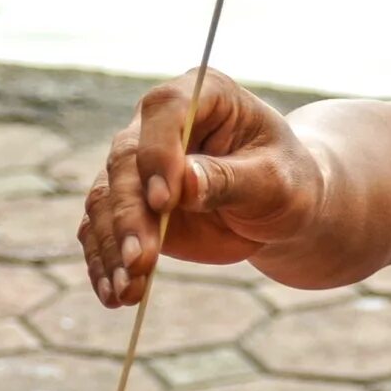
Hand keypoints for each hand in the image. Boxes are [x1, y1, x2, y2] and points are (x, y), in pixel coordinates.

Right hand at [79, 68, 323, 305]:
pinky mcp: (129, 204)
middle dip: (130, 216)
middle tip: (140, 261)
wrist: (281, 207)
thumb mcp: (276, 181)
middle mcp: (158, 124)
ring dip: (112, 247)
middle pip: (125, 162)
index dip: (158, 153)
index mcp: (203, 95)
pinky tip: (114, 295)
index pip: (165, 111)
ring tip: (126, 292)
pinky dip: (105, 264)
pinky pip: (103, 230)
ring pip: (107, 200)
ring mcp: (138, 164)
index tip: (165, 201)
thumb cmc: (288, 182)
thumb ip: (231, 180)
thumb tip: (185, 184)